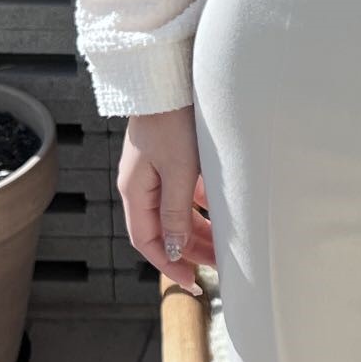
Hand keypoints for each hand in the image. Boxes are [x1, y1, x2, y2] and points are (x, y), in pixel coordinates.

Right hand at [117, 106, 215, 294]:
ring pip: (178, 212)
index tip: (191, 282)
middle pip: (165, 229)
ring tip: (225, 245)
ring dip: (200, 230)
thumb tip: (172, 248)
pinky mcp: (173, 158)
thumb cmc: (172, 121)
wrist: (170, 79)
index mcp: (135, 190)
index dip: (168, 264)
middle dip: (190, 250)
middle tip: (218, 267)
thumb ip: (175, 211)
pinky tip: (223, 213)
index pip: (147, 241)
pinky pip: (186, 192)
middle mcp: (142, 184)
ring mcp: (157, 171)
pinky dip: (202, 207)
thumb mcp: (178, 171)